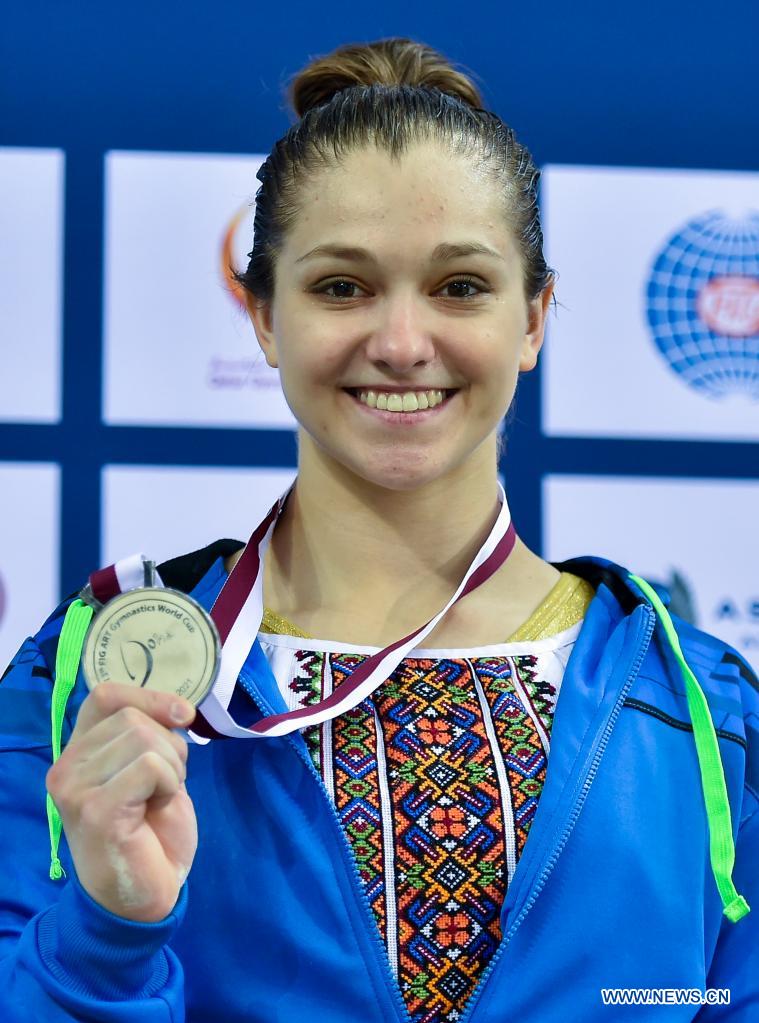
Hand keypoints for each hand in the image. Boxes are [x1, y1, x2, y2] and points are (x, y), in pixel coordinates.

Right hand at [46, 682, 196, 922]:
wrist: (142, 899)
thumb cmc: (151, 834)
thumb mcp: (153, 771)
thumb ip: (150, 736)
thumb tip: (177, 708)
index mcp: (79, 751)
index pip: (105, 695)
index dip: (150, 697)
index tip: (183, 717)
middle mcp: (66, 766)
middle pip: (133, 717)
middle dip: (169, 745)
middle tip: (166, 785)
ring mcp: (75, 788)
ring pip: (143, 737)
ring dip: (171, 766)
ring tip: (158, 799)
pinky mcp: (95, 810)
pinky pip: (149, 766)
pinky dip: (168, 783)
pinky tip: (155, 809)